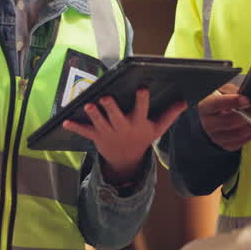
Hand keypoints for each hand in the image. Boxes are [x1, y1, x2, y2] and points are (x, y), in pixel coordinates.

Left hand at [63, 88, 186, 183]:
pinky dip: (75, 127)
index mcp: (138, 123)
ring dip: (93, 115)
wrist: (125, 161)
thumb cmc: (141, 139)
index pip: (142, 109)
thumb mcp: (157, 129)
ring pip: (99, 122)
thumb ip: (169, 115)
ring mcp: (108, 132)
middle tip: (106, 97)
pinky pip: (84, 131)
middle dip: (111, 108)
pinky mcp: (96, 136)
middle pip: (116, 117)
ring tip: (87, 104)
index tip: (142, 88)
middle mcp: (122, 128)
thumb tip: (185, 102)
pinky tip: (64, 121)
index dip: (142, 100)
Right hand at [197, 83, 250, 151]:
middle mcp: (209, 124)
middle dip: (250, 114)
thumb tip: (249, 95)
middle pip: (230, 122)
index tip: (247, 99)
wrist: (213, 119)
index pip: (217, 104)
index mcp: (205, 108)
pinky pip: (243, 141)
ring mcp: (217, 137)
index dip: (232, 102)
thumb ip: (234, 92)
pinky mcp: (227, 145)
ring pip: (239, 134)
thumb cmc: (219, 104)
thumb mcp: (223, 92)